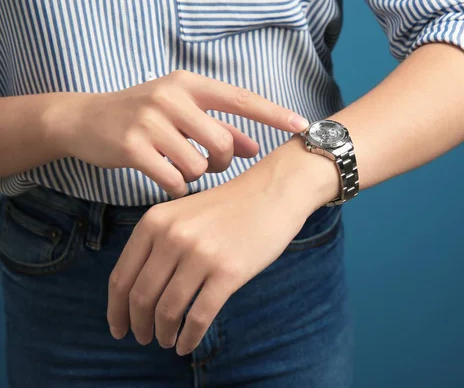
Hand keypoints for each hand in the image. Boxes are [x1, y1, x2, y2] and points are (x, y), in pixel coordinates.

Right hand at [53, 70, 308, 197]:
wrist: (86, 120)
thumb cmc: (144, 117)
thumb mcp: (182, 113)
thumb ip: (219, 129)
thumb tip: (255, 149)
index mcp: (189, 85)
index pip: (241, 99)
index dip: (274, 114)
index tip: (303, 125)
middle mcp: (172, 97)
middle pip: (223, 142)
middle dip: (224, 161)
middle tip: (212, 164)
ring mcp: (150, 120)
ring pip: (199, 164)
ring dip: (198, 175)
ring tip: (184, 168)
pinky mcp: (132, 146)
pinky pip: (174, 180)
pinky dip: (177, 187)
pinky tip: (168, 181)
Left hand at [105, 147, 319, 353]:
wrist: (273, 192)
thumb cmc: (229, 207)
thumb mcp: (182, 214)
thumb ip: (158, 244)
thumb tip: (138, 294)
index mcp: (154, 222)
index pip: (122, 277)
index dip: (115, 310)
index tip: (118, 328)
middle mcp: (172, 237)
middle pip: (141, 297)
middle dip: (138, 326)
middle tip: (144, 339)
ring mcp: (200, 255)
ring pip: (167, 311)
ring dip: (163, 334)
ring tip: (167, 342)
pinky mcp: (228, 272)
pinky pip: (199, 317)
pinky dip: (189, 338)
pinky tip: (187, 345)